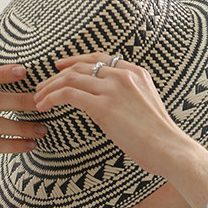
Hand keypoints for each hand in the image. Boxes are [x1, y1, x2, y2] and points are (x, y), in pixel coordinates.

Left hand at [33, 53, 189, 179]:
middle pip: (80, 67)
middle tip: (42, 87)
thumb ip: (130, 99)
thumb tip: (112, 108)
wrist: (169, 148)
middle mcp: (123, 75)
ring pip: (70, 78)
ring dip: (50, 88)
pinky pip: (68, 94)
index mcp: (135, 72)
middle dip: (56, 76)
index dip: (75, 61)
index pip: (99, 59)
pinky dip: (51, 98)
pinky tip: (43, 107)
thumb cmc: (160, 138)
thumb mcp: (147, 108)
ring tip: (38, 99)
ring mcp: (113, 88)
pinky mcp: (104, 106)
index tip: (60, 67)